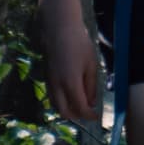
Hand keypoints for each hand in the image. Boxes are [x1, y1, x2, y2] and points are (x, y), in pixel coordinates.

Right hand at [41, 0, 98, 123]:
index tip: (97, 116)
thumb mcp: (91, 65)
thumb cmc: (79, 44)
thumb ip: (91, 86)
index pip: (80, 108)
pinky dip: (61, 101)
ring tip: (80, 104)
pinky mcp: (46, 76)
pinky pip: (52, 96)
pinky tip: (70, 94)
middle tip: (88, 113)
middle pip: (64, 112)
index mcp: (70, 83)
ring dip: (68, 109)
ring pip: (56, 105)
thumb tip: (92, 102)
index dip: (89, 115)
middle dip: (77, 116)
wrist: (59, 28)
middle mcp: (57, 86)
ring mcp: (49, 81)